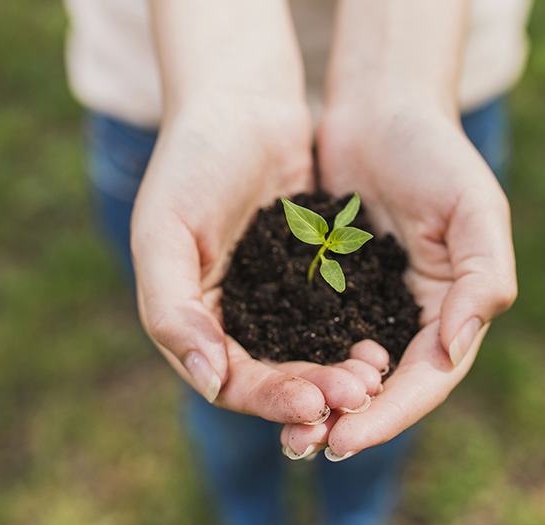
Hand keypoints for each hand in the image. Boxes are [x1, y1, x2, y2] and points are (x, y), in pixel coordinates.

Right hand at [131, 96, 378, 422]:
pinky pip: (330, 317)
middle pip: (274, 375)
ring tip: (374, 375)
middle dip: (314, 390)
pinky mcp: (306, 275)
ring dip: (337, 369)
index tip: (315, 403)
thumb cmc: (191, 161)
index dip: (270, 397)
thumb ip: (170, 310)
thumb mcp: (163, 234)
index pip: (228, 380)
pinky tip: (381, 341)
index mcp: (189, 318)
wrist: (240, 102)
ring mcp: (270, 297)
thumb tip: (209, 382)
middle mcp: (230, 317)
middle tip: (359, 392)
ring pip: (307, 352)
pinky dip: (351, 333)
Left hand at [285, 102, 516, 457]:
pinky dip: (294, 358)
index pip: (428, 378)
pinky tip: (265, 376)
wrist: (380, 110)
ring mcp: (366, 302)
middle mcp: (408, 314)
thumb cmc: (434, 152)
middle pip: (383, 385)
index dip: (391, 412)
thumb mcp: (474, 207)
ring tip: (283, 428)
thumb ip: (482, 279)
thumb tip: (455, 349)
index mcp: (450, 307)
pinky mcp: (328, 285)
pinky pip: (309, 331)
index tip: (347, 436)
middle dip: (348, 419)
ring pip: (342, 367)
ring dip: (315, 400)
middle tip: (304, 445)